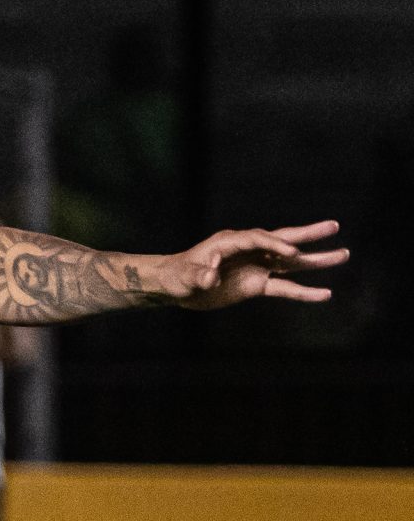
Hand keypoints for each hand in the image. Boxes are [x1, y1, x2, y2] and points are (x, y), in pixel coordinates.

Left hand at [153, 222, 347, 308]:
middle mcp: (248, 250)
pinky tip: (325, 294)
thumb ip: (199, 275)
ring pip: (291, 262)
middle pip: (282, 240)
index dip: (274, 245)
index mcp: (231, 242)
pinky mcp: (257, 284)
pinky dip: (304, 291)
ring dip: (316, 259)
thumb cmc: (178, 276)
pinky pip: (285, 287)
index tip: (291, 253)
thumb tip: (211, 277)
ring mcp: (256, 266)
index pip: (258, 239)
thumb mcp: (186, 276)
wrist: (176, 286)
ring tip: (344, 254)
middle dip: (307, 235)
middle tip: (334, 226)